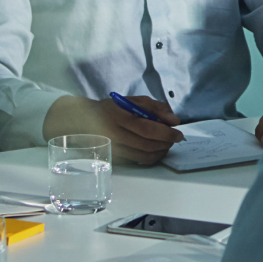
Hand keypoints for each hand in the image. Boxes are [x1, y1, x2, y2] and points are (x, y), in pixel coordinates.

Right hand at [43, 95, 184, 165]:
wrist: (84, 121)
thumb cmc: (112, 109)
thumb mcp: (133, 100)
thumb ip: (156, 108)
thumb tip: (174, 121)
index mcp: (119, 116)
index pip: (147, 128)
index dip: (166, 133)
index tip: (178, 133)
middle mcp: (115, 134)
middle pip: (148, 145)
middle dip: (167, 143)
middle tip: (176, 138)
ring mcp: (114, 148)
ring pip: (145, 156)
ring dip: (162, 151)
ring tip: (167, 143)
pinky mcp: (115, 158)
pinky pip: (139, 161)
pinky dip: (153, 157)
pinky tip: (157, 149)